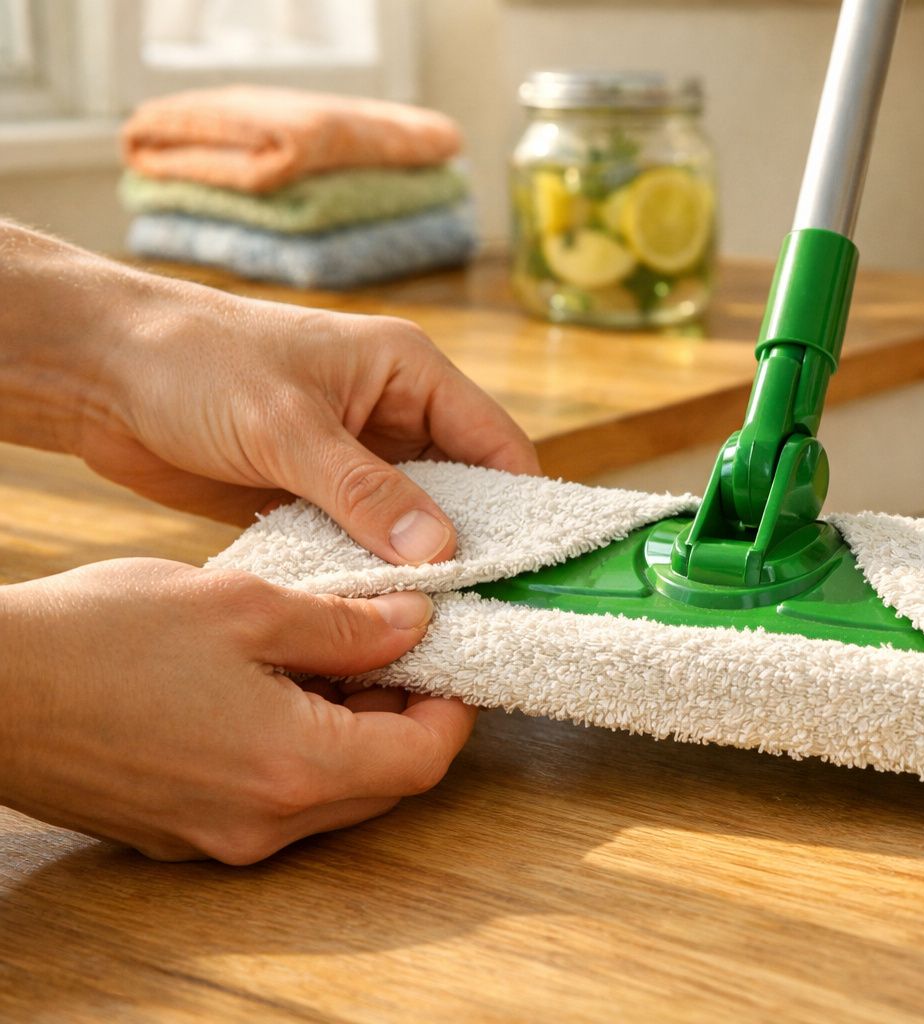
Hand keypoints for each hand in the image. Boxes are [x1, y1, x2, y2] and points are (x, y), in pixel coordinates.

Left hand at [0, 221, 538, 563]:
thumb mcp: (287, 427)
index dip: (522, 505)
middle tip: (488, 613)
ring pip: (415, 524)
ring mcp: (355, 459)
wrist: (97, 372)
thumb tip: (442, 553)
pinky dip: (371, 574)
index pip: (496, 443)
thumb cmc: (193, 364)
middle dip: (475, 546)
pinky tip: (376, 614)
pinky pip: (364, 541)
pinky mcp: (316, 495)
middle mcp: (393, 415)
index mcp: (409, 373)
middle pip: (465, 491)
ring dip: (418, 568)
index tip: (532, 572)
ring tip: (438, 626)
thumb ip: (366, 491)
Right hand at [0, 559, 472, 863]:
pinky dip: (296, 750)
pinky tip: (271, 686)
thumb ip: (346, 626)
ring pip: (327, 796)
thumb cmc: (101, 637)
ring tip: (331, 654)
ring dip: (350, 732)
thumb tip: (416, 623)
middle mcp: (262, 825)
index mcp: (294, 769)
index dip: (454, 708)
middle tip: (398, 646)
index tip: (453, 657)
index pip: (422, 760)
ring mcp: (215, 838)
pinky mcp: (178, 831)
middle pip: (381, 785)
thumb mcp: (246, 607)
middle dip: (404, 716)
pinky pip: (270, 800)